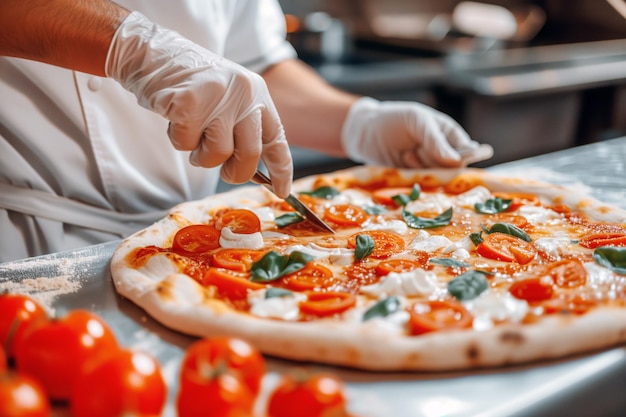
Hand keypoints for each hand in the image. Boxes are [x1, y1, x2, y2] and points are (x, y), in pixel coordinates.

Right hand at [106, 12, 292, 196]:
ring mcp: (218, 98)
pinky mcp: (190, 103)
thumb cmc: (190, 83)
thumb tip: (253, 171)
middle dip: (235, 172)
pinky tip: (175, 117)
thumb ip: (243, 127)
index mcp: (257, 93)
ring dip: (201, 154)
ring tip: (192, 130)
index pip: (276, 138)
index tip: (281, 191)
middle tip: (223, 170)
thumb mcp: (228, 98)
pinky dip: (178, 139)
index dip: (281, 169)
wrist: (152, 53)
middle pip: (250, 154)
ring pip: (218, 154)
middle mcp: (243, 93)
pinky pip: (186, 145)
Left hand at [341, 97, 492, 167]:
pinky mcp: (413, 181)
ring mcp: (427, 169)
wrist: (364, 132)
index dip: (461, 158)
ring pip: (435, 179)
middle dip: (433, 161)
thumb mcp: (417, 120)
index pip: (467, 152)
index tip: (450, 160)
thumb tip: (456, 160)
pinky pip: (420, 187)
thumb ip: (435, 139)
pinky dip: (411, 178)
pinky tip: (402, 163)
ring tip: (405, 153)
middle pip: (452, 170)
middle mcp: (442, 154)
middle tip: (416, 149)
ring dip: (419, 168)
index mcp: (449, 135)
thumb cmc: (393, 119)